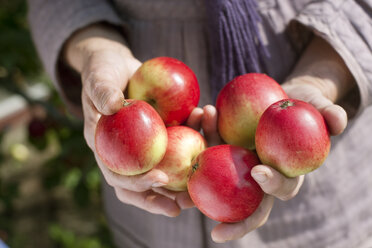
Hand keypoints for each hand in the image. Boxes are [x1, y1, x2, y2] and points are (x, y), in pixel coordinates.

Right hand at [64, 24, 193, 216]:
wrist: (118, 65)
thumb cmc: (103, 70)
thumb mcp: (99, 75)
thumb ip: (102, 90)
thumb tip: (112, 105)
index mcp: (105, 147)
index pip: (118, 175)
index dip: (137, 183)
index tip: (161, 178)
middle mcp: (125, 153)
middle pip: (140, 185)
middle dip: (161, 198)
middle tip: (185, 205)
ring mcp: (143, 147)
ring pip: (161, 171)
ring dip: (181, 181)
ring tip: (201, 187)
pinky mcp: (159, 136)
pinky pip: (176, 145)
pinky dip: (192, 142)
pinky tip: (208, 129)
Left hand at [207, 36, 353, 242]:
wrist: (279, 98)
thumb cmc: (302, 106)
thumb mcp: (317, 106)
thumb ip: (329, 113)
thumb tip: (338, 121)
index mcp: (284, 173)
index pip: (281, 188)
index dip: (273, 185)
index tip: (259, 172)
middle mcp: (259, 178)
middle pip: (249, 206)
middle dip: (235, 221)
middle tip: (216, 229)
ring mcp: (238, 168)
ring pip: (219, 187)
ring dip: (200, 194)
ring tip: (180, 199)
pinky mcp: (221, 153)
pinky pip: (208, 152)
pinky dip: (199, 143)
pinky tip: (196, 122)